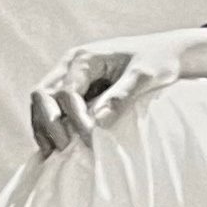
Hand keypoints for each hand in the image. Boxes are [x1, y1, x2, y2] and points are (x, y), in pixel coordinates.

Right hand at [29, 26, 206, 153]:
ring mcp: (68, 76)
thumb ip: (121, 95)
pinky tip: (53, 147)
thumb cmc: (157, 61)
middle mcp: (70, 64)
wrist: (164, 53)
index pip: (67, 91)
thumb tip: (98, 120)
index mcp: (85, 57)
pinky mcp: (73, 88)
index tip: (89, 139)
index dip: (75, 117)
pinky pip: (51, 107)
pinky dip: (49, 126)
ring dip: (44, 126)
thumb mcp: (145, 76)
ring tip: (54, 153)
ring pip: (42, 102)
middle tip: (63, 148)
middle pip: (43, 94)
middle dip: (49, 122)